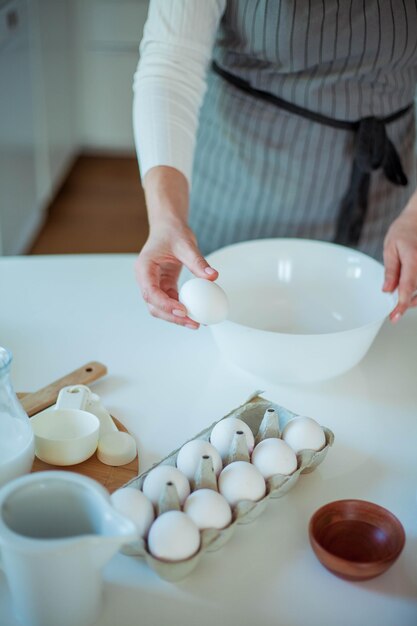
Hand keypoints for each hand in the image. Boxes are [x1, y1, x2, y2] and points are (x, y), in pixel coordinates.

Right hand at [135, 220, 217, 327]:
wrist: (169, 227)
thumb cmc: (173, 233)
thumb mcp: (186, 245)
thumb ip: (198, 262)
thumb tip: (213, 277)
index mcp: (144, 268)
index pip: (150, 292)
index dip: (165, 304)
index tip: (183, 311)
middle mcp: (145, 279)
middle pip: (154, 305)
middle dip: (172, 317)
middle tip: (193, 323)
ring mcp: (154, 284)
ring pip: (161, 307)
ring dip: (177, 316)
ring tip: (197, 322)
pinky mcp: (163, 286)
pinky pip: (171, 301)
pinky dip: (182, 308)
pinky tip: (197, 312)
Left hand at [383, 190, 416, 321]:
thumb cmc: (405, 229)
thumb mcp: (391, 247)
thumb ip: (391, 270)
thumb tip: (387, 290)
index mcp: (413, 258)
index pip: (408, 287)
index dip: (401, 304)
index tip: (394, 315)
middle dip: (406, 304)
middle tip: (394, 313)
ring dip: (413, 299)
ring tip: (400, 304)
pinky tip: (409, 294)